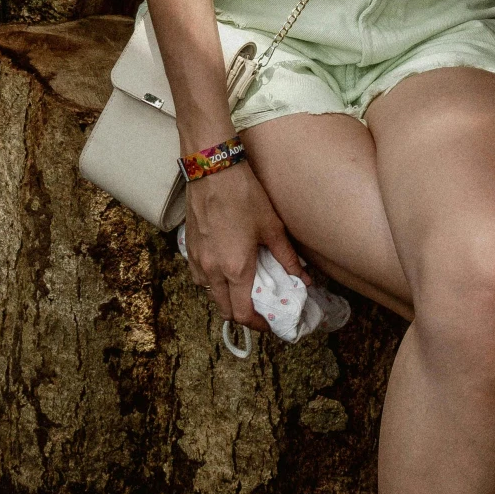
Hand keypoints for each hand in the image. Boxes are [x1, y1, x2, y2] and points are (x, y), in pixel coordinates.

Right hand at [183, 160, 308, 334]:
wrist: (212, 169)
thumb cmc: (244, 195)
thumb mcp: (272, 227)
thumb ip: (288, 257)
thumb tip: (305, 279)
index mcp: (235, 269)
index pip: (242, 313)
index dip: (257, 324)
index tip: (269, 323)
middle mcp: (212, 270)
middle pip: (224, 309)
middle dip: (241, 315)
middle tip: (258, 309)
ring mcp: (197, 260)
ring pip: (209, 293)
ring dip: (225, 298)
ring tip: (242, 288)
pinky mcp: (189, 247)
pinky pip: (199, 276)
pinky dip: (212, 281)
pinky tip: (224, 268)